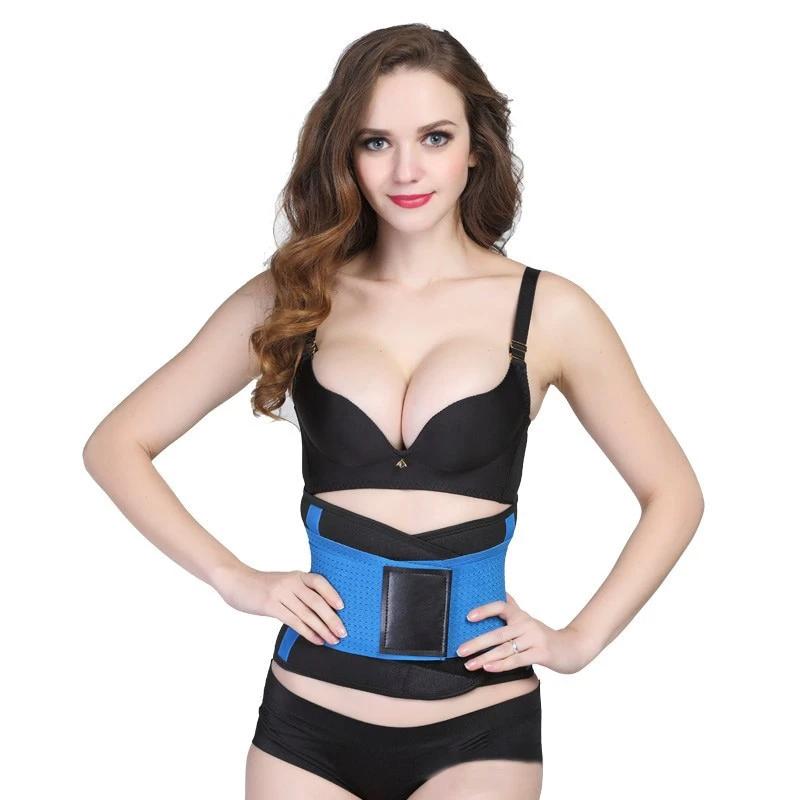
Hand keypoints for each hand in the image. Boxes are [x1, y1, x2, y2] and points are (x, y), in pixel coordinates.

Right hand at [213, 564, 347, 646]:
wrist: (236, 581)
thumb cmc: (262, 586)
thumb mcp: (283, 583)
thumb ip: (299, 592)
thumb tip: (320, 611)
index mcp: (296, 575)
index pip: (320, 582)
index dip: (332, 594)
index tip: (343, 608)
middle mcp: (291, 582)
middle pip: (316, 601)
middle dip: (332, 619)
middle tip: (343, 633)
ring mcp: (281, 593)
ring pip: (307, 614)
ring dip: (322, 629)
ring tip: (333, 640)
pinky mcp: (270, 605)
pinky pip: (294, 621)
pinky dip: (308, 632)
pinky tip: (316, 640)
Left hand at [456, 592, 592, 674]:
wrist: (572, 648)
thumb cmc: (544, 636)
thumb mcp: (528, 619)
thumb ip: (513, 608)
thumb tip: (500, 590)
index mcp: (521, 615)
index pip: (500, 606)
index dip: (484, 610)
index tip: (468, 617)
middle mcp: (526, 624)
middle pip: (497, 633)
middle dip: (476, 643)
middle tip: (460, 651)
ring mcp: (534, 638)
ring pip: (504, 648)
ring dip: (484, 657)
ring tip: (469, 664)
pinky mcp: (541, 653)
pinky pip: (517, 659)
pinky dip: (501, 665)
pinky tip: (489, 668)